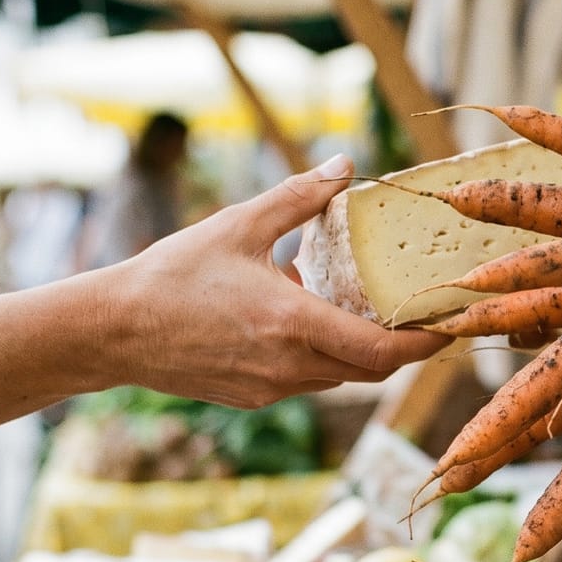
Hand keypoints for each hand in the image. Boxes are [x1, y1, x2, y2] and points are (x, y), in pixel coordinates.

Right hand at [100, 156, 449, 407]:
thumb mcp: (240, 224)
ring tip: (364, 310)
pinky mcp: (253, 398)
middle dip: (403, 347)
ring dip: (358, 349)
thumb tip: (346, 163)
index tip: (450, 324)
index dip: (425, 343)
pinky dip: (322, 356)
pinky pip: (307, 381)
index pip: (384, 351)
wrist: (112, 331)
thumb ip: (300, 196)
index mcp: (294, 325)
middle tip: (422, 317)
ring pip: (340, 377)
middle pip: (372, 370)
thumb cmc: (172, 274)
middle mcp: (289, 366)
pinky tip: (306, 321)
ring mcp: (271, 389)